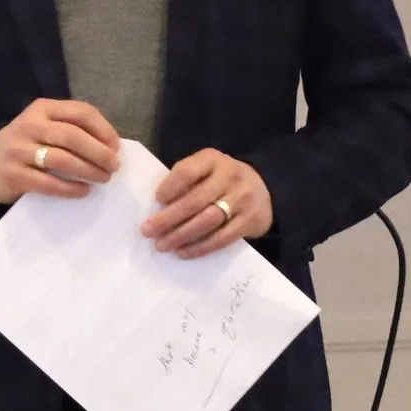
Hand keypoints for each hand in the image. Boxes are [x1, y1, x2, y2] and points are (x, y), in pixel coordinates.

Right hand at [0, 98, 120, 204]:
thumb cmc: (31, 147)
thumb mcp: (47, 127)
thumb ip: (73, 129)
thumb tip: (112, 146)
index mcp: (42, 108)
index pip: (80, 112)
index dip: (103, 129)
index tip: (116, 147)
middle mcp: (28, 125)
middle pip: (72, 136)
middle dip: (98, 152)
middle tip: (114, 167)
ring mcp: (17, 150)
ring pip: (61, 159)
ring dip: (88, 170)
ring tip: (103, 179)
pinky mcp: (13, 174)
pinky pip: (48, 183)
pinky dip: (70, 188)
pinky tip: (84, 191)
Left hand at [142, 150, 272, 257]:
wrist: (263, 188)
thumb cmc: (220, 180)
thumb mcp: (205, 170)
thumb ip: (185, 182)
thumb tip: (156, 209)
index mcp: (212, 159)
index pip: (187, 171)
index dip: (169, 187)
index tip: (156, 201)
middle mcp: (230, 176)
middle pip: (194, 200)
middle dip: (168, 219)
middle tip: (147, 231)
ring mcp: (243, 198)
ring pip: (207, 221)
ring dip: (181, 235)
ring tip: (162, 245)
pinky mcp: (250, 220)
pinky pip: (222, 238)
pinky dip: (200, 247)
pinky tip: (183, 251)